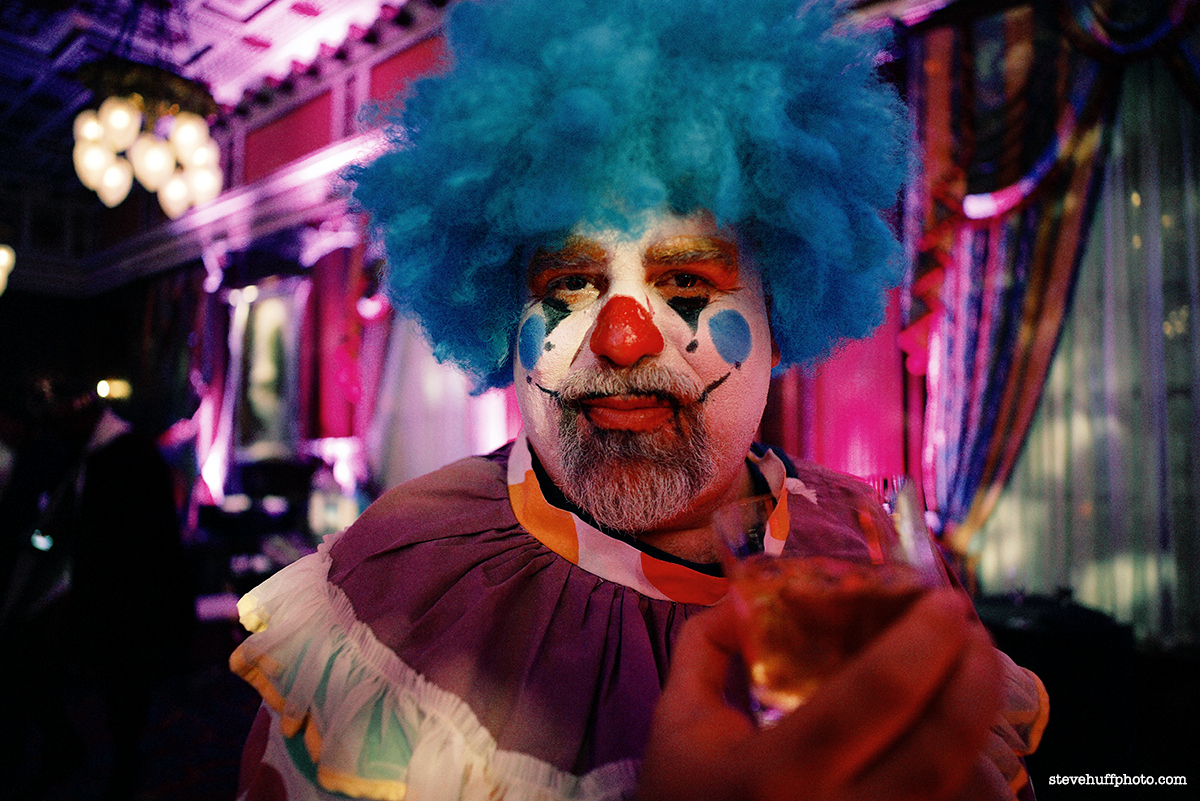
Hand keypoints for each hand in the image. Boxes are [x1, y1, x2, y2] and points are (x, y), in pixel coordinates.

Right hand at [636, 590, 1002, 800]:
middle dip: (974, 678)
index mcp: (777, 772)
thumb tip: (746, 595)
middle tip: (975, 633)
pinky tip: (962, 743)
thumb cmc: (686, 796)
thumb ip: (706, 646)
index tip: (943, 601)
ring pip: (965, 793)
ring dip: (983, 729)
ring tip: (975, 681)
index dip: (923, 641)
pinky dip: (979, 779)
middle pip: (938, 749)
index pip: (873, 696)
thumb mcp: (678, 721)